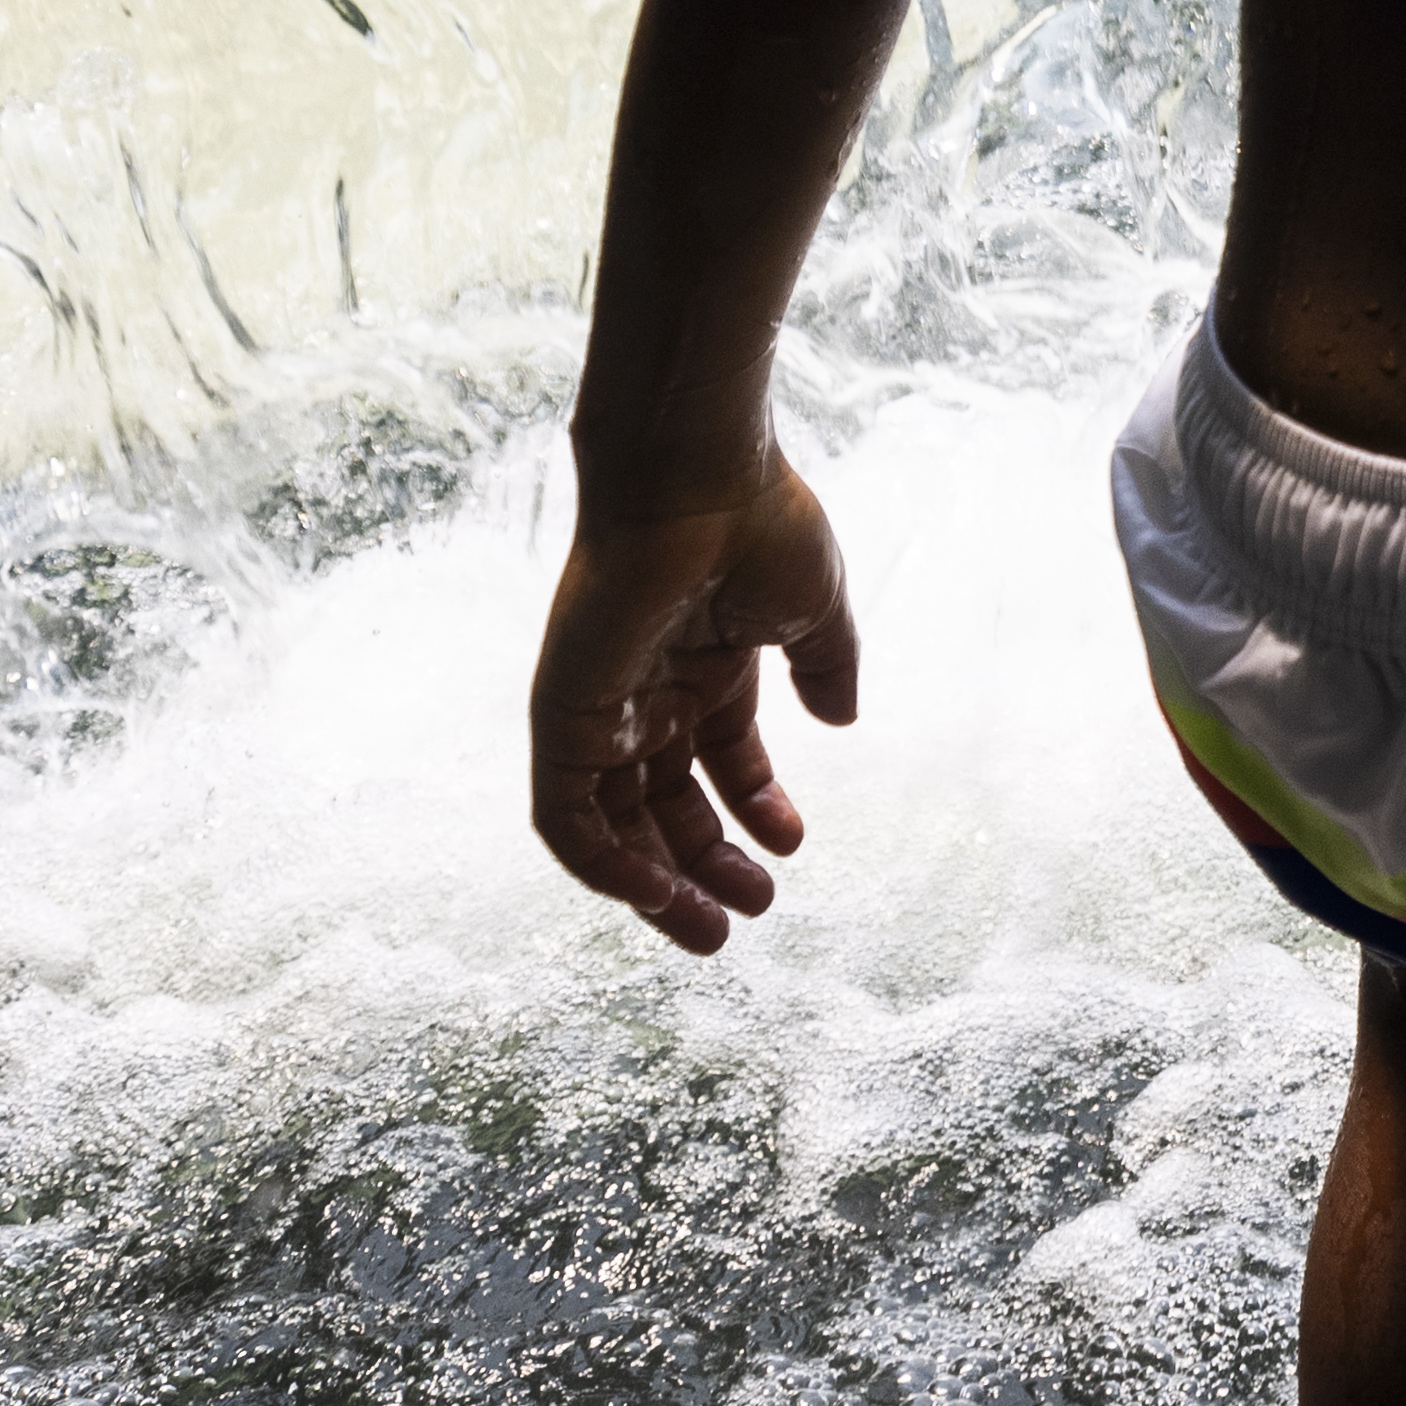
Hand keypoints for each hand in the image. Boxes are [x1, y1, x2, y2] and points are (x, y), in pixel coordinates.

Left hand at [531, 450, 863, 951]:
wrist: (695, 478)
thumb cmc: (758, 523)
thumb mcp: (816, 610)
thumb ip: (828, 668)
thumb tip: (842, 722)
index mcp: (706, 665)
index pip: (719, 761)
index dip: (753, 809)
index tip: (792, 846)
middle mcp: (648, 692)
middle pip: (665, 803)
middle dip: (706, 864)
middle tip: (749, 914)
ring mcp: (603, 706)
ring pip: (615, 825)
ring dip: (657, 883)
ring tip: (711, 927)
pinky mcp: (563, 716)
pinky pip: (568, 815)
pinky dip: (602, 863)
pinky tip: (654, 893)